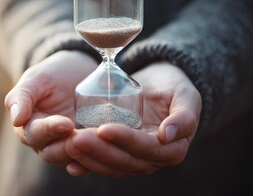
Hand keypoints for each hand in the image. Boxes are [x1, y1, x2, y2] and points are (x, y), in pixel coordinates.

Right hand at [4, 50, 97, 168]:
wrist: (77, 73)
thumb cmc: (52, 75)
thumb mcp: (35, 79)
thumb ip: (21, 97)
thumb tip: (16, 120)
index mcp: (29, 127)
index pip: (36, 134)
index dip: (50, 131)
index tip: (66, 123)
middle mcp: (46, 143)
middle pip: (52, 153)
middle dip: (67, 147)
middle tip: (83, 137)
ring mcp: (67, 147)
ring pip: (72, 159)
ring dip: (83, 155)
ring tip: (99, 145)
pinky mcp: (87, 148)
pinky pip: (89, 158)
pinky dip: (96, 159)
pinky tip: (105, 156)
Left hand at [63, 62, 201, 176]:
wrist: (158, 86)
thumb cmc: (173, 88)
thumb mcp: (185, 95)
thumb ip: (185, 114)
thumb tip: (169, 135)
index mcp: (172, 148)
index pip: (148, 149)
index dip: (127, 141)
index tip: (104, 128)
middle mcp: (151, 159)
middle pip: (125, 162)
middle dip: (100, 151)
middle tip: (77, 137)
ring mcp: (132, 159)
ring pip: (109, 166)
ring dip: (88, 157)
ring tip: (69, 142)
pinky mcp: (116, 154)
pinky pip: (100, 162)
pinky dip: (84, 160)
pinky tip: (67, 152)